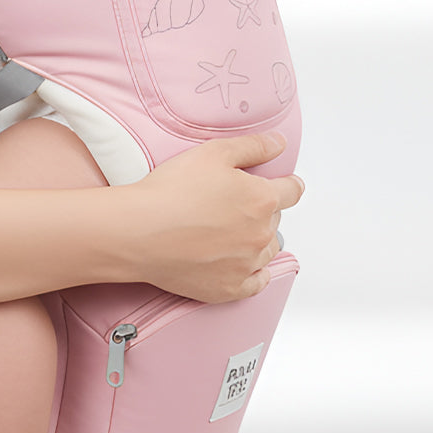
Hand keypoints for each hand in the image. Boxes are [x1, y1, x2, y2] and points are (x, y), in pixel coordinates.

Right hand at [127, 133, 303, 303]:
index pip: (292, 191)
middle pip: (276, 219)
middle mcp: (261, 235)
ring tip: (232, 230)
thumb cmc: (171, 191)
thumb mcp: (213, 152)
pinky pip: (257, 282)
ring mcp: (247, 265)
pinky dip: (253, 272)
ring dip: (257, 239)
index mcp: (262, 200)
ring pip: (267, 249)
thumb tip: (279, 143)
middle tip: (234, 203)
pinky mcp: (230, 289)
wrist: (140, 231)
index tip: (285, 184)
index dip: (288, 183)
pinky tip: (241, 262)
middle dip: (262, 209)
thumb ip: (253, 146)